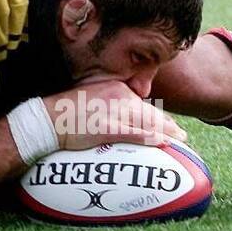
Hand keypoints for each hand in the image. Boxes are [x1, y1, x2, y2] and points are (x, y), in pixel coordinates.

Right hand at [42, 81, 185, 150]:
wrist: (49, 118)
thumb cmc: (67, 111)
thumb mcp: (91, 97)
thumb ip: (109, 102)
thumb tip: (123, 115)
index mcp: (114, 88)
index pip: (142, 102)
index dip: (157, 115)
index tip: (168, 123)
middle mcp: (118, 96)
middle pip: (149, 112)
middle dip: (168, 124)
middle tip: (182, 135)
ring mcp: (113, 112)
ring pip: (147, 122)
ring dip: (166, 132)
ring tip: (180, 140)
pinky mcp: (107, 127)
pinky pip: (134, 133)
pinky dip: (150, 138)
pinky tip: (162, 143)